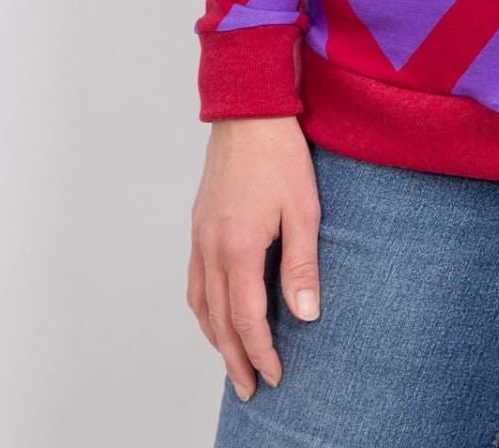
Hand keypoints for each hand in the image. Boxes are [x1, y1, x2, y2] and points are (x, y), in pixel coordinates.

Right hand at [187, 116, 322, 400]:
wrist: (248, 110)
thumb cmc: (280, 154)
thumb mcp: (304, 208)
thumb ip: (302, 264)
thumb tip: (305, 315)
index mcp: (238, 247)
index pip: (246, 318)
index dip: (260, 351)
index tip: (275, 375)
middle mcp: (211, 247)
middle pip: (218, 319)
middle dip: (235, 358)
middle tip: (249, 388)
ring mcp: (200, 236)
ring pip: (200, 303)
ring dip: (215, 338)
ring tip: (231, 361)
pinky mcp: (198, 224)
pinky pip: (193, 279)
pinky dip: (203, 308)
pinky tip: (214, 313)